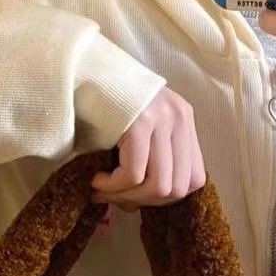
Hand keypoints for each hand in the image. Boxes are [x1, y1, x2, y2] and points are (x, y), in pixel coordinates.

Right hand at [91, 87, 205, 210]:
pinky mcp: (139, 124)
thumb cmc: (103, 106)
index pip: (196, 179)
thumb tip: (137, 204)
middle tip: (116, 196)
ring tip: (103, 189)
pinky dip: (112, 186)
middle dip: (144, 201)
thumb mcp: (139, 130)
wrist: (79, 72)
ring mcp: (161, 120)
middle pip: (178, 189)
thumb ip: (150, 160)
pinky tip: (96, 179)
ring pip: (157, 186)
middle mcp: (179, 119)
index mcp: (184, 121)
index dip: (167, 198)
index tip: (138, 196)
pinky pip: (133, 175)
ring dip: (126, 196)